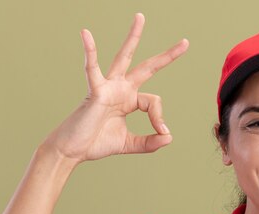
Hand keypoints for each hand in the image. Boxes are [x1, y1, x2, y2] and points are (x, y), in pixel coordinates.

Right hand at [41, 13, 188, 163]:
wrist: (73, 150)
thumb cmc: (95, 143)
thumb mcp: (129, 144)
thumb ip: (148, 143)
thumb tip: (168, 137)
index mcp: (128, 100)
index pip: (153, 101)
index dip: (160, 117)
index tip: (161, 131)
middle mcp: (120, 89)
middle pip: (147, 67)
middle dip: (166, 56)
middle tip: (185, 42)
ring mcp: (108, 88)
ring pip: (124, 57)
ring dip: (133, 38)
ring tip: (141, 18)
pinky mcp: (95, 92)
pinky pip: (92, 69)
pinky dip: (90, 52)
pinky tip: (85, 34)